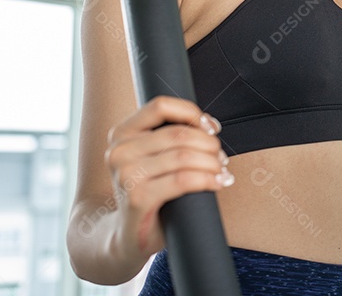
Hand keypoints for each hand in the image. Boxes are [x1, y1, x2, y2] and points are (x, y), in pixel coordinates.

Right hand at [104, 96, 231, 263]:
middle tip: (221, 157)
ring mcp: (127, 175)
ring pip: (184, 156)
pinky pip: (183, 180)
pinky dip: (207, 179)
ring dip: (212, 162)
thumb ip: (170, 137)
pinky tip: (217, 183)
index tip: (210, 128)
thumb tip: (209, 125)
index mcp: (122, 133)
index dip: (191, 112)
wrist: (130, 236)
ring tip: (221, 171)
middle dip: (209, 144)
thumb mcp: (152, 158)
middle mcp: (119, 151)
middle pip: (178, 134)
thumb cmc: (148, 192)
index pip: (160, 105)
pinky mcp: (138, 198)